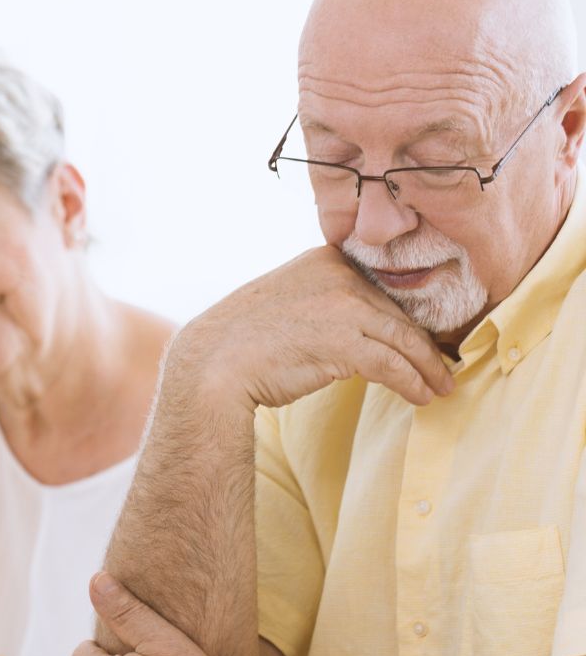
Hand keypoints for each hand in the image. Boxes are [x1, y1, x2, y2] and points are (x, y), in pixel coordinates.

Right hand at [178, 245, 454, 408]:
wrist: (212, 364)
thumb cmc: (242, 340)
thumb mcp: (284, 299)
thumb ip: (320, 299)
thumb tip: (353, 321)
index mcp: (324, 259)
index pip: (381, 283)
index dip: (407, 312)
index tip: (423, 334)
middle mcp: (338, 275)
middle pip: (398, 310)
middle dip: (424, 342)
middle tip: (443, 365)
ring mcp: (343, 306)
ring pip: (405, 338)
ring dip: (428, 367)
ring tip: (441, 386)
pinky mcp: (345, 343)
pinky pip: (394, 365)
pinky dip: (413, 383)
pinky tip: (421, 396)